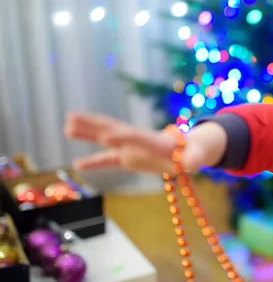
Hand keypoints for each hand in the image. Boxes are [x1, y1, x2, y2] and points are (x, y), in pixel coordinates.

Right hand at [63, 113, 225, 172]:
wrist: (187, 150)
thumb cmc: (192, 153)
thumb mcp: (196, 157)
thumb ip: (194, 159)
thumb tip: (192, 164)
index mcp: (154, 141)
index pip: (136, 137)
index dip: (123, 137)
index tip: (106, 135)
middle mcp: (138, 141)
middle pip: (113, 129)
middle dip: (94, 124)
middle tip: (72, 117)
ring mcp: (130, 148)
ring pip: (105, 139)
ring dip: (86, 134)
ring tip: (66, 127)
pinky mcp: (128, 158)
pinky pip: (107, 159)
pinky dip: (93, 161)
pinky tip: (76, 164)